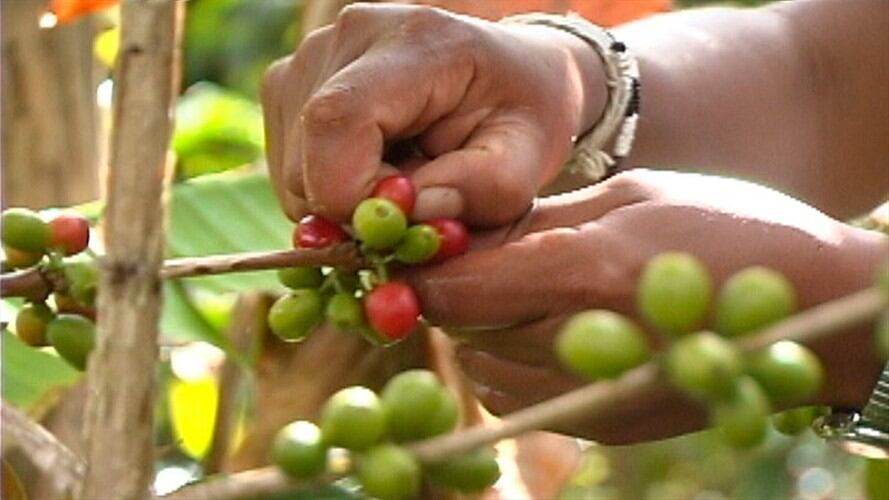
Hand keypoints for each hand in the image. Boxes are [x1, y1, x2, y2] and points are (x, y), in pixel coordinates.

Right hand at [261, 3, 604, 225]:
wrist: (509, 72)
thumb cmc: (522, 113)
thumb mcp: (529, 158)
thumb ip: (483, 189)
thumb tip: (408, 215)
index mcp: (414, 42)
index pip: (336, 121)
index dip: (351, 196)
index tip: (400, 229)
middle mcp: (347, 36)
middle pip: (305, 158)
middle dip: (354, 210)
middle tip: (415, 209)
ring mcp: (309, 56)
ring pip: (291, 171)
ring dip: (343, 202)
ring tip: (404, 179)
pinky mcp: (290, 84)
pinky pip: (288, 167)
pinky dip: (330, 189)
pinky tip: (379, 168)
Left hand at [404, 169, 886, 442]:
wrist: (807, 309)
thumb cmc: (727, 228)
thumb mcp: (632, 195)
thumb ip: (540, 220)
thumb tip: (465, 232)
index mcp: (588, 272)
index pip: (459, 291)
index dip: (424, 273)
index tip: (417, 252)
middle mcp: (583, 342)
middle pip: (463, 333)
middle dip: (453, 298)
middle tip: (472, 263)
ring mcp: (595, 393)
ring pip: (482, 373)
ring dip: (478, 334)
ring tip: (514, 296)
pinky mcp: (606, 423)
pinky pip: (518, 400)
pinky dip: (509, 367)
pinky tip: (544, 332)